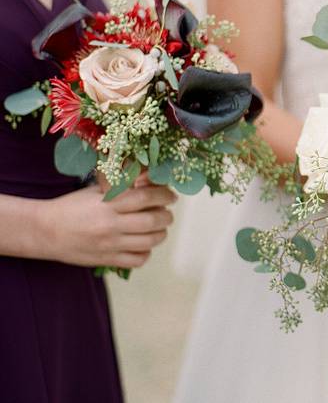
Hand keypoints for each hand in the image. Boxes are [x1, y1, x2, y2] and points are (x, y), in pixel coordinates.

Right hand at [34, 184, 176, 268]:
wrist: (44, 231)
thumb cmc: (72, 206)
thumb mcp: (95, 190)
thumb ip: (122, 187)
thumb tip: (150, 180)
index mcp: (108, 204)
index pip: (146, 197)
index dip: (164, 195)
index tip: (171, 196)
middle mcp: (111, 224)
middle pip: (153, 221)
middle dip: (167, 216)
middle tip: (167, 212)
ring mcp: (110, 244)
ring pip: (150, 242)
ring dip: (161, 234)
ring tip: (159, 228)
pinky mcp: (107, 260)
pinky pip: (137, 260)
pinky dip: (146, 253)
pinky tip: (144, 245)